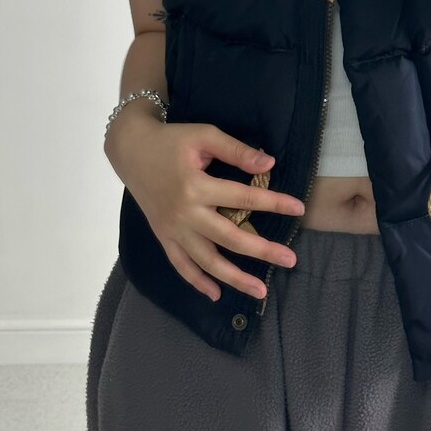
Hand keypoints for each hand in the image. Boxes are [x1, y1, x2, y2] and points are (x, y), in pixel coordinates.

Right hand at [117, 119, 306, 302]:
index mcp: (196, 186)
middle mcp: (185, 214)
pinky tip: (217, 294)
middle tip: (291, 259)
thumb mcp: (204, 136)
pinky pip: (181, 265)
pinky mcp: (163, 237)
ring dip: (234, 278)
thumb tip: (268, 163)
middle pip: (230, 238)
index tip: (299, 209)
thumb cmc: (171, 140)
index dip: (273, 203)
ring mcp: (173, 229)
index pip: (243, 198)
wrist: (131, 150)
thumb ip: (236, 150)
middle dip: (262, 250)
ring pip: (206, 261)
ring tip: (260, 290)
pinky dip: (198, 282)